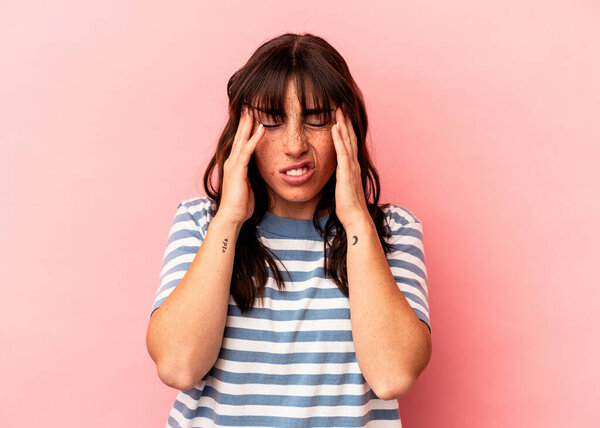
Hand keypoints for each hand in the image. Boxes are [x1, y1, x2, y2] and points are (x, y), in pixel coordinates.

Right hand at [218, 105, 264, 224]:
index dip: (246, 129)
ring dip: (248, 124)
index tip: (252, 116)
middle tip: (249, 104)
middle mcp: (231, 161)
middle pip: (239, 136)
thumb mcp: (249, 185)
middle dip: (244, 121)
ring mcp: (233, 165)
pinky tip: (261, 129)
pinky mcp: (237, 171)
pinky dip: (254, 139)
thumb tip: (259, 170)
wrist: (231, 216)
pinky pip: (247, 151)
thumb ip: (252, 175)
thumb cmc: (241, 204)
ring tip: (253, 109)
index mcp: (235, 165)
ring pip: (242, 139)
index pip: (241, 142)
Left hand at [331, 107, 371, 229]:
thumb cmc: (348, 207)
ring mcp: (351, 167)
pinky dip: (339, 138)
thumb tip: (333, 176)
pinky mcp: (347, 172)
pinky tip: (335, 127)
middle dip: (345, 121)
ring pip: (347, 140)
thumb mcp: (342, 189)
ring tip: (338, 109)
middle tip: (341, 105)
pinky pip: (342, 151)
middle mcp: (353, 164)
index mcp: (352, 167)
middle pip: (350, 137)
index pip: (348, 144)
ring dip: (343, 124)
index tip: (340, 116)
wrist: (356, 218)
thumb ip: (339, 179)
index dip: (345, 129)